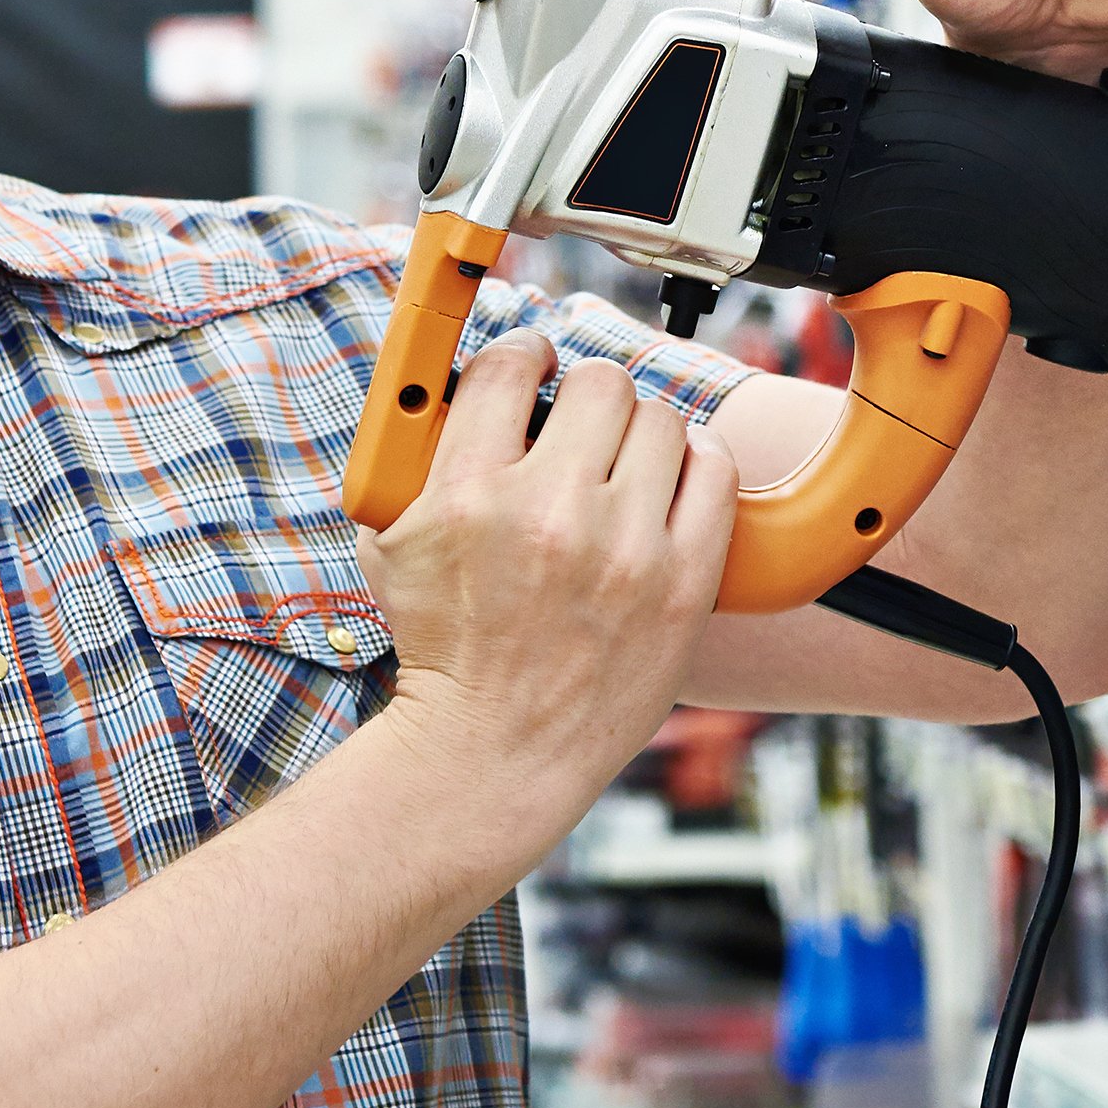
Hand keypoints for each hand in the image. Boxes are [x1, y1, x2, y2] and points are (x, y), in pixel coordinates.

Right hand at [355, 332, 736, 874]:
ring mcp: (624, 549)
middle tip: (579, 421)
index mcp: (467, 495)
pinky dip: (694, 465)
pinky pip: (713, 474)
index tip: (532, 365)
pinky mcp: (681, 583)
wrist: (494, 753)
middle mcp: (550, 513)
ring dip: (640, 430)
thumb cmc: (443, 650)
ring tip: (622, 461)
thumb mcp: (393, 546)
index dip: (524, 354)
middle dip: (585, 392)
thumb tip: (460, 390)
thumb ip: (417, 461)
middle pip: (598, 383)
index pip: (511, 366)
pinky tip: (668, 485)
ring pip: (660, 419)